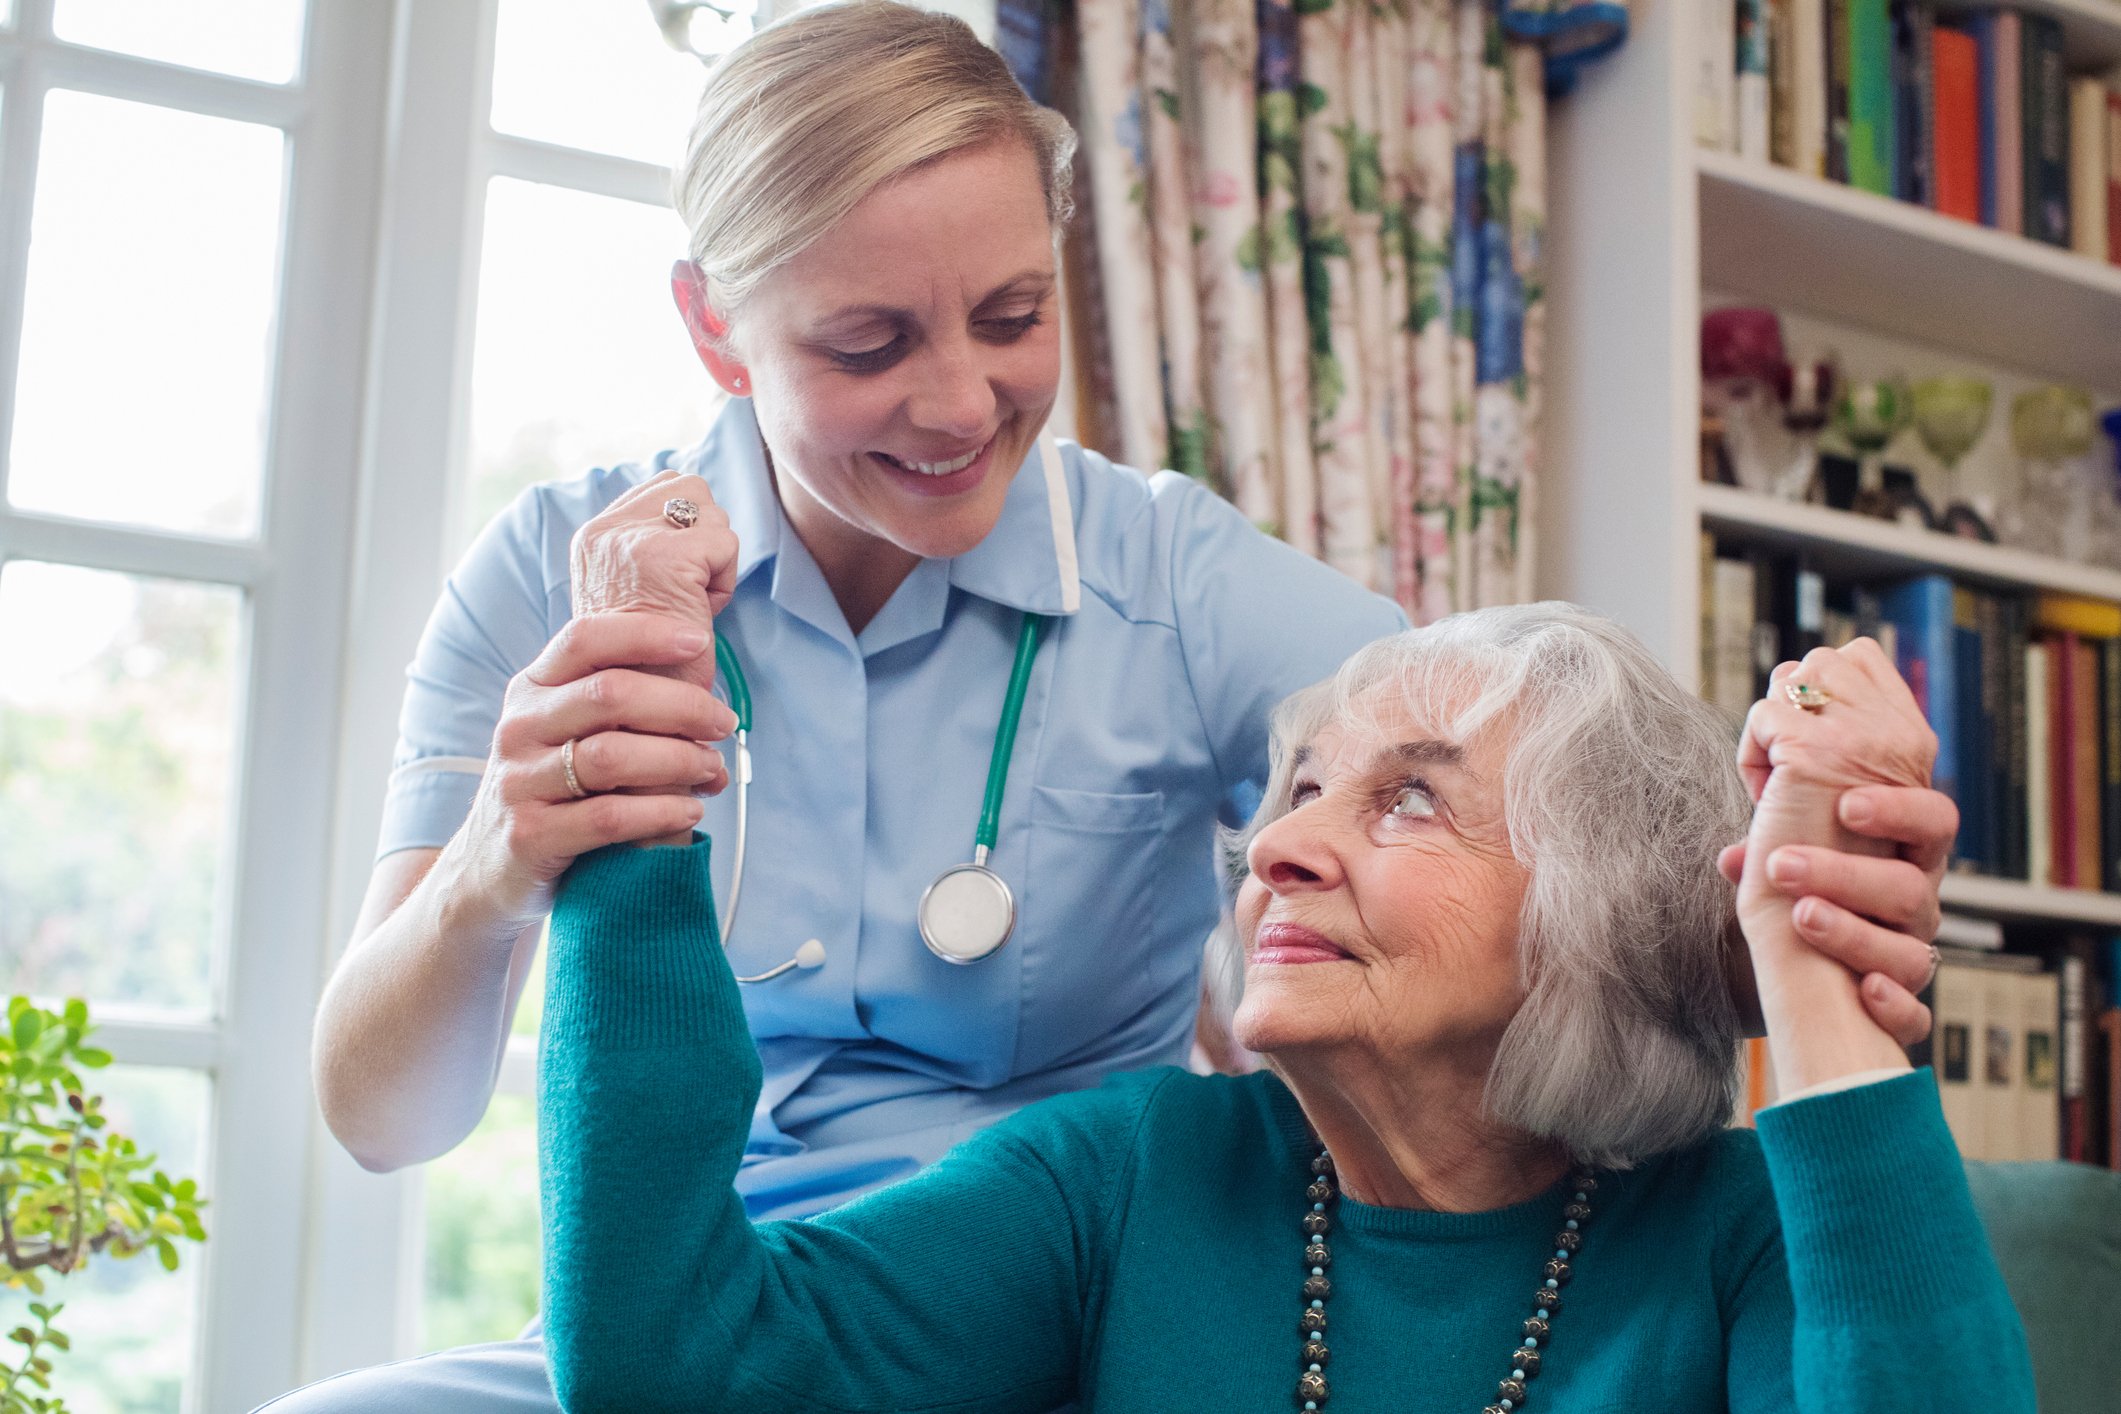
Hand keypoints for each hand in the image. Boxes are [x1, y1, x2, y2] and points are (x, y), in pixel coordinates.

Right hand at [445, 611, 737, 931]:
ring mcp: (519, 781)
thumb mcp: (566, 734)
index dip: (644, 634)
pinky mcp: (529, 835)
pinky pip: (609, 817)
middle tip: (723, 723)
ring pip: (613, 756)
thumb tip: (712, 709)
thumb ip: (622, 709)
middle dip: (682, 705)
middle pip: (610, 694)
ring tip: (712, 771)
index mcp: (532, 690)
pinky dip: (661, 811)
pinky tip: (690, 811)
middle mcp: (520, 728)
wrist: (488, 867)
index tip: (698, 642)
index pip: (585, 640)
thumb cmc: (551, 790)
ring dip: (679, 760)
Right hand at [569, 469, 741, 693]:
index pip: (660, 489)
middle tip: (689, 597)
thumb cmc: (646, 671)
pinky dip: (724, 586)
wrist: (632, 722)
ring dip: (713, 566)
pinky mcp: (664, 558)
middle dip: (705, 539)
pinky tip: (697, 620)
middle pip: (687, 488)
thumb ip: (653, 560)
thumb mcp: (638, 604)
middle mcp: (602, 532)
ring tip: (686, 611)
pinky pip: (725, 546)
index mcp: (592, 539)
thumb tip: (698, 520)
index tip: (681, 577)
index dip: (688, 526)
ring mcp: (629, 541)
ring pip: (711, 517)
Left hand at [1717, 784, 1955, 1047]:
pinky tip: (1867, 991)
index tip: (1844, 807)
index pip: (1931, 820)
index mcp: (1902, 857)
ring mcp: (1909, 958)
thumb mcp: (1790, 843)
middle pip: (1911, 889)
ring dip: (1853, 935)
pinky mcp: (1901, 1011)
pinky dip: (1896, 1007)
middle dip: (1847, 876)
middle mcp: (1914, 907)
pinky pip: (1914, 1018)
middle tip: (1782, 866)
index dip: (1898, 810)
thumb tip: (1736, 843)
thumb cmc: (1797, 883)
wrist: (1799, 964)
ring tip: (1801, 917)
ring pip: (1910, 953)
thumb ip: (1775, 824)